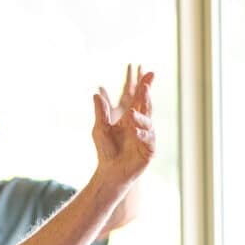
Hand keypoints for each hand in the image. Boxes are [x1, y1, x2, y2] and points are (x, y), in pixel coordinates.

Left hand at [92, 71, 154, 187]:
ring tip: (130, 116)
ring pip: (148, 122)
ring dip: (140, 118)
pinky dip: (142, 135)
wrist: (109, 171)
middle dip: (147, 95)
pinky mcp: (149, 149)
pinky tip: (135, 131)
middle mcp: (141, 125)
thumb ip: (101, 112)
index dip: (144, 86)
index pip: (138, 99)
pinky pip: (148, 140)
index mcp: (130, 118)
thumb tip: (96, 94)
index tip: (148, 73)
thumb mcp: (100, 129)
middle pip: (147, 106)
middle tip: (145, 85)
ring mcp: (147, 136)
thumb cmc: (106, 150)